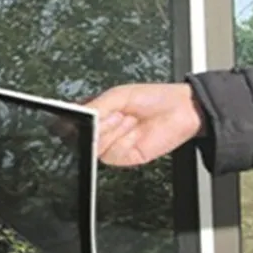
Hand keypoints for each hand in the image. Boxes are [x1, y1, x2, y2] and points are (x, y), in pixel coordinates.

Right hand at [83, 83, 204, 166]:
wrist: (180, 111)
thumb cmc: (153, 98)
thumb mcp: (119, 95)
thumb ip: (96, 105)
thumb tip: (78, 112)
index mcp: (98, 111)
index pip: (74, 119)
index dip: (73, 119)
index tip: (78, 115)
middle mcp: (103, 129)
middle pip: (82, 135)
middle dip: (97, 124)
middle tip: (113, 113)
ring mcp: (113, 143)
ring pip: (95, 146)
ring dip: (109, 133)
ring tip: (125, 119)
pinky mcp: (125, 157)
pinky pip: (110, 156)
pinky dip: (120, 144)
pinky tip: (132, 133)